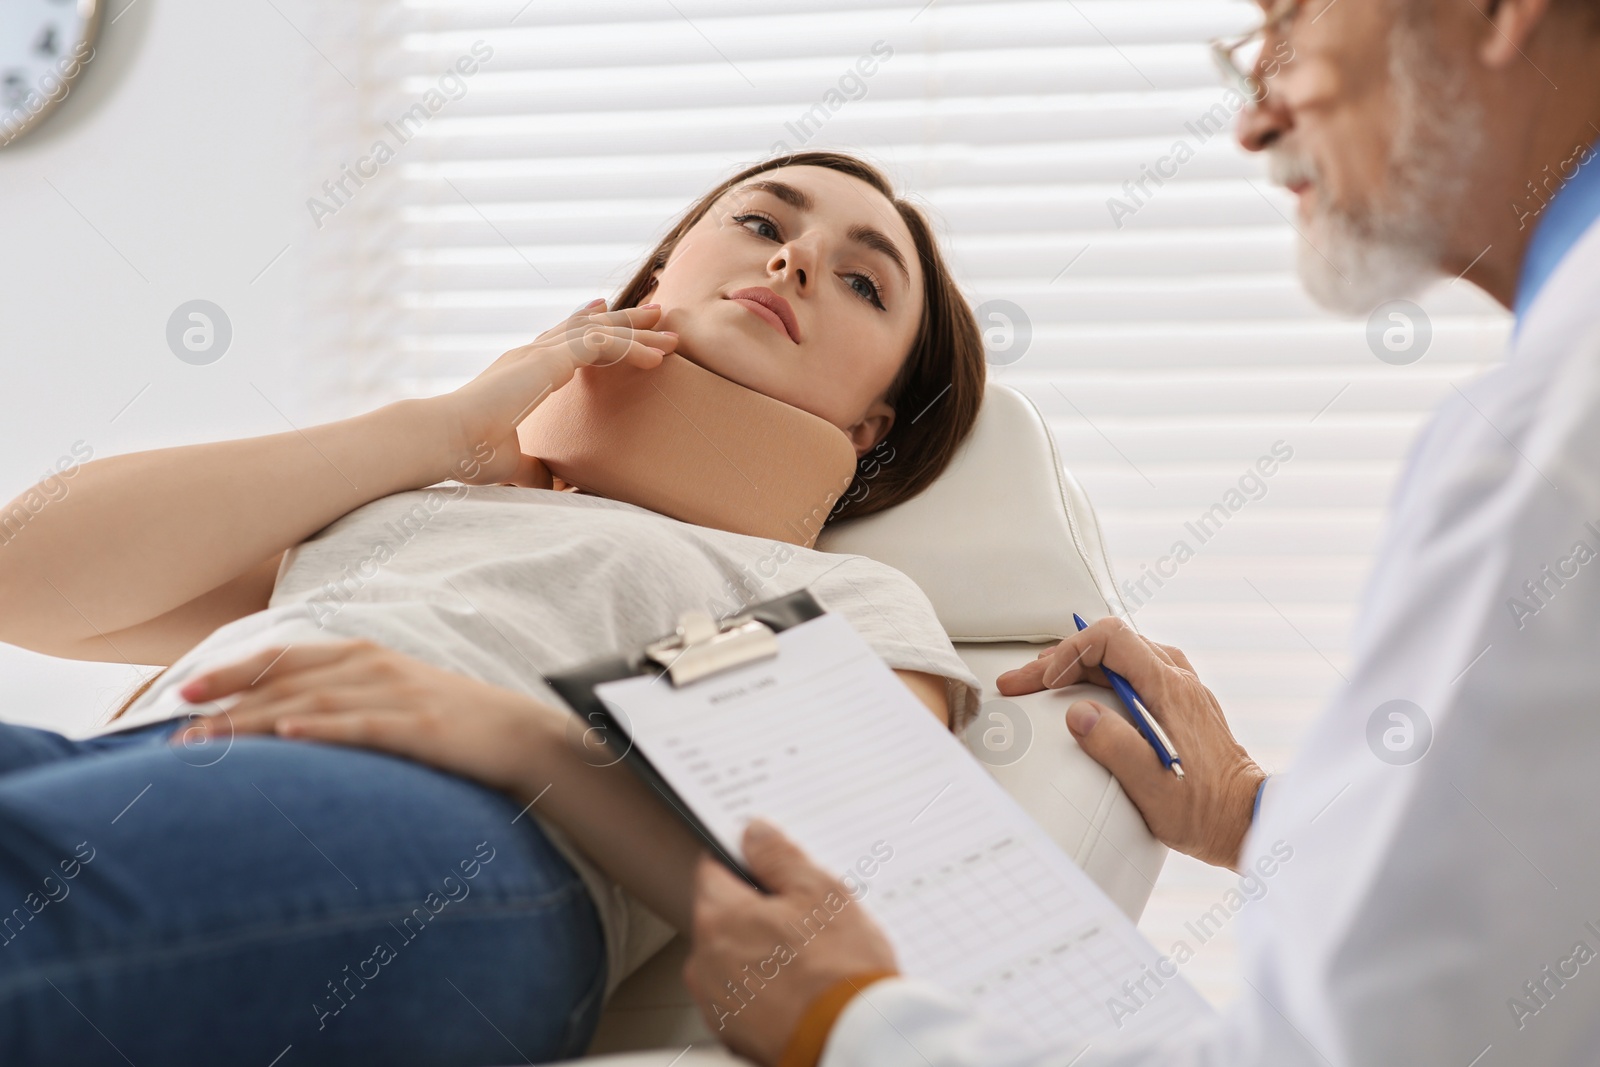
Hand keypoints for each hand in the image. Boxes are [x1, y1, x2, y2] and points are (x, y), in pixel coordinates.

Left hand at [173, 639, 551, 795]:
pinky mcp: (422, 727)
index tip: (183, 691)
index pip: (285, 657)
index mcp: (364, 655)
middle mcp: (374, 667)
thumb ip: (341, 697)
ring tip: (211, 742)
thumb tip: (280, 717)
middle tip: (178, 735)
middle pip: (287, 684)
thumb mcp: (391, 696)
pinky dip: (325, 728)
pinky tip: (290, 734)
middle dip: (228, 707)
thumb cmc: (450, 722)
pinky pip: (366, 726)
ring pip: (314, 704)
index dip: (232, 670)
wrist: (521, 735)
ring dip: (256, 723)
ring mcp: (399, 695)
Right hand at [428, 300, 679, 487]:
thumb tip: (554, 484)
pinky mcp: (548, 359)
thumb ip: (535, 469)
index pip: (562, 341)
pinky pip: (601, 345)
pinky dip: (630, 349)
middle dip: (625, 320)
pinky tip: (655, 359)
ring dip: (638, 334)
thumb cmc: (467, 452)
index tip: (610, 316)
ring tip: (670, 336)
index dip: (589, 328)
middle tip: (656, 314)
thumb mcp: (511, 463)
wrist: (446, 439)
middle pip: (588, 326)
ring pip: (601, 333)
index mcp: (521, 370)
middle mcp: (531, 354)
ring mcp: (539, 353)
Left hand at [683, 821, 898, 1066]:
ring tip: (809, 958)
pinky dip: (764, 987)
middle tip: (805, 916)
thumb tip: (753, 834)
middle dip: (758, 910)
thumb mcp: (819, 892)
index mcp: (718, 919)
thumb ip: (778, 857)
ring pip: (733, 956)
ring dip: (761, 950)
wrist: (852, 1041)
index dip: (742, 859)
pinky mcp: (733, 1032)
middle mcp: (704, 962)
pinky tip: (801, 988)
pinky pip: (743, 993)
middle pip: (725, 915)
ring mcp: (717, 1002)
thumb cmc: (838, 972)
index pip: (712, 868)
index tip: (765, 862)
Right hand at [996, 616, 1264, 869]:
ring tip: (1042, 683)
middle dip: (1059, 659)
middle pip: (1110, 644)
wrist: (1246, 820)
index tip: (1042, 681)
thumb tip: (1077, 714)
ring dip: (1077, 665)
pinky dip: (1099, 676)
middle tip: (1022, 683)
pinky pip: (1133, 672)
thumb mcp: (1152, 787)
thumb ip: (1113, 745)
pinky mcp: (1180, 704)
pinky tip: (1084, 694)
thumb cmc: (1205, 811)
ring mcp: (1181, 690)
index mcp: (1169, 689)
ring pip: (1121, 655)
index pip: (1110, 639)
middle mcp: (1178, 680)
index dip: (1068, 653)